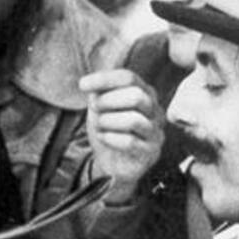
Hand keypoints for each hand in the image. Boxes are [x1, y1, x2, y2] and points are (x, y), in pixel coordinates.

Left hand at [80, 70, 164, 204]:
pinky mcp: (151, 151)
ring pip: (133, 120)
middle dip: (108, 101)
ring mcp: (155, 131)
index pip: (128, 78)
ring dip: (108, 122)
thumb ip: (100, 88)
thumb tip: (94, 77)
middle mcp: (154, 110)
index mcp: (144, 92)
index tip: (82, 85)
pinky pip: (130, 142)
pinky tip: (104, 138)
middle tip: (94, 109)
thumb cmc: (108, 129)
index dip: (104, 79)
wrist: (112, 162)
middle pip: (136, 96)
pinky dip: (110, 139)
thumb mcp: (100, 105)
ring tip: (100, 126)